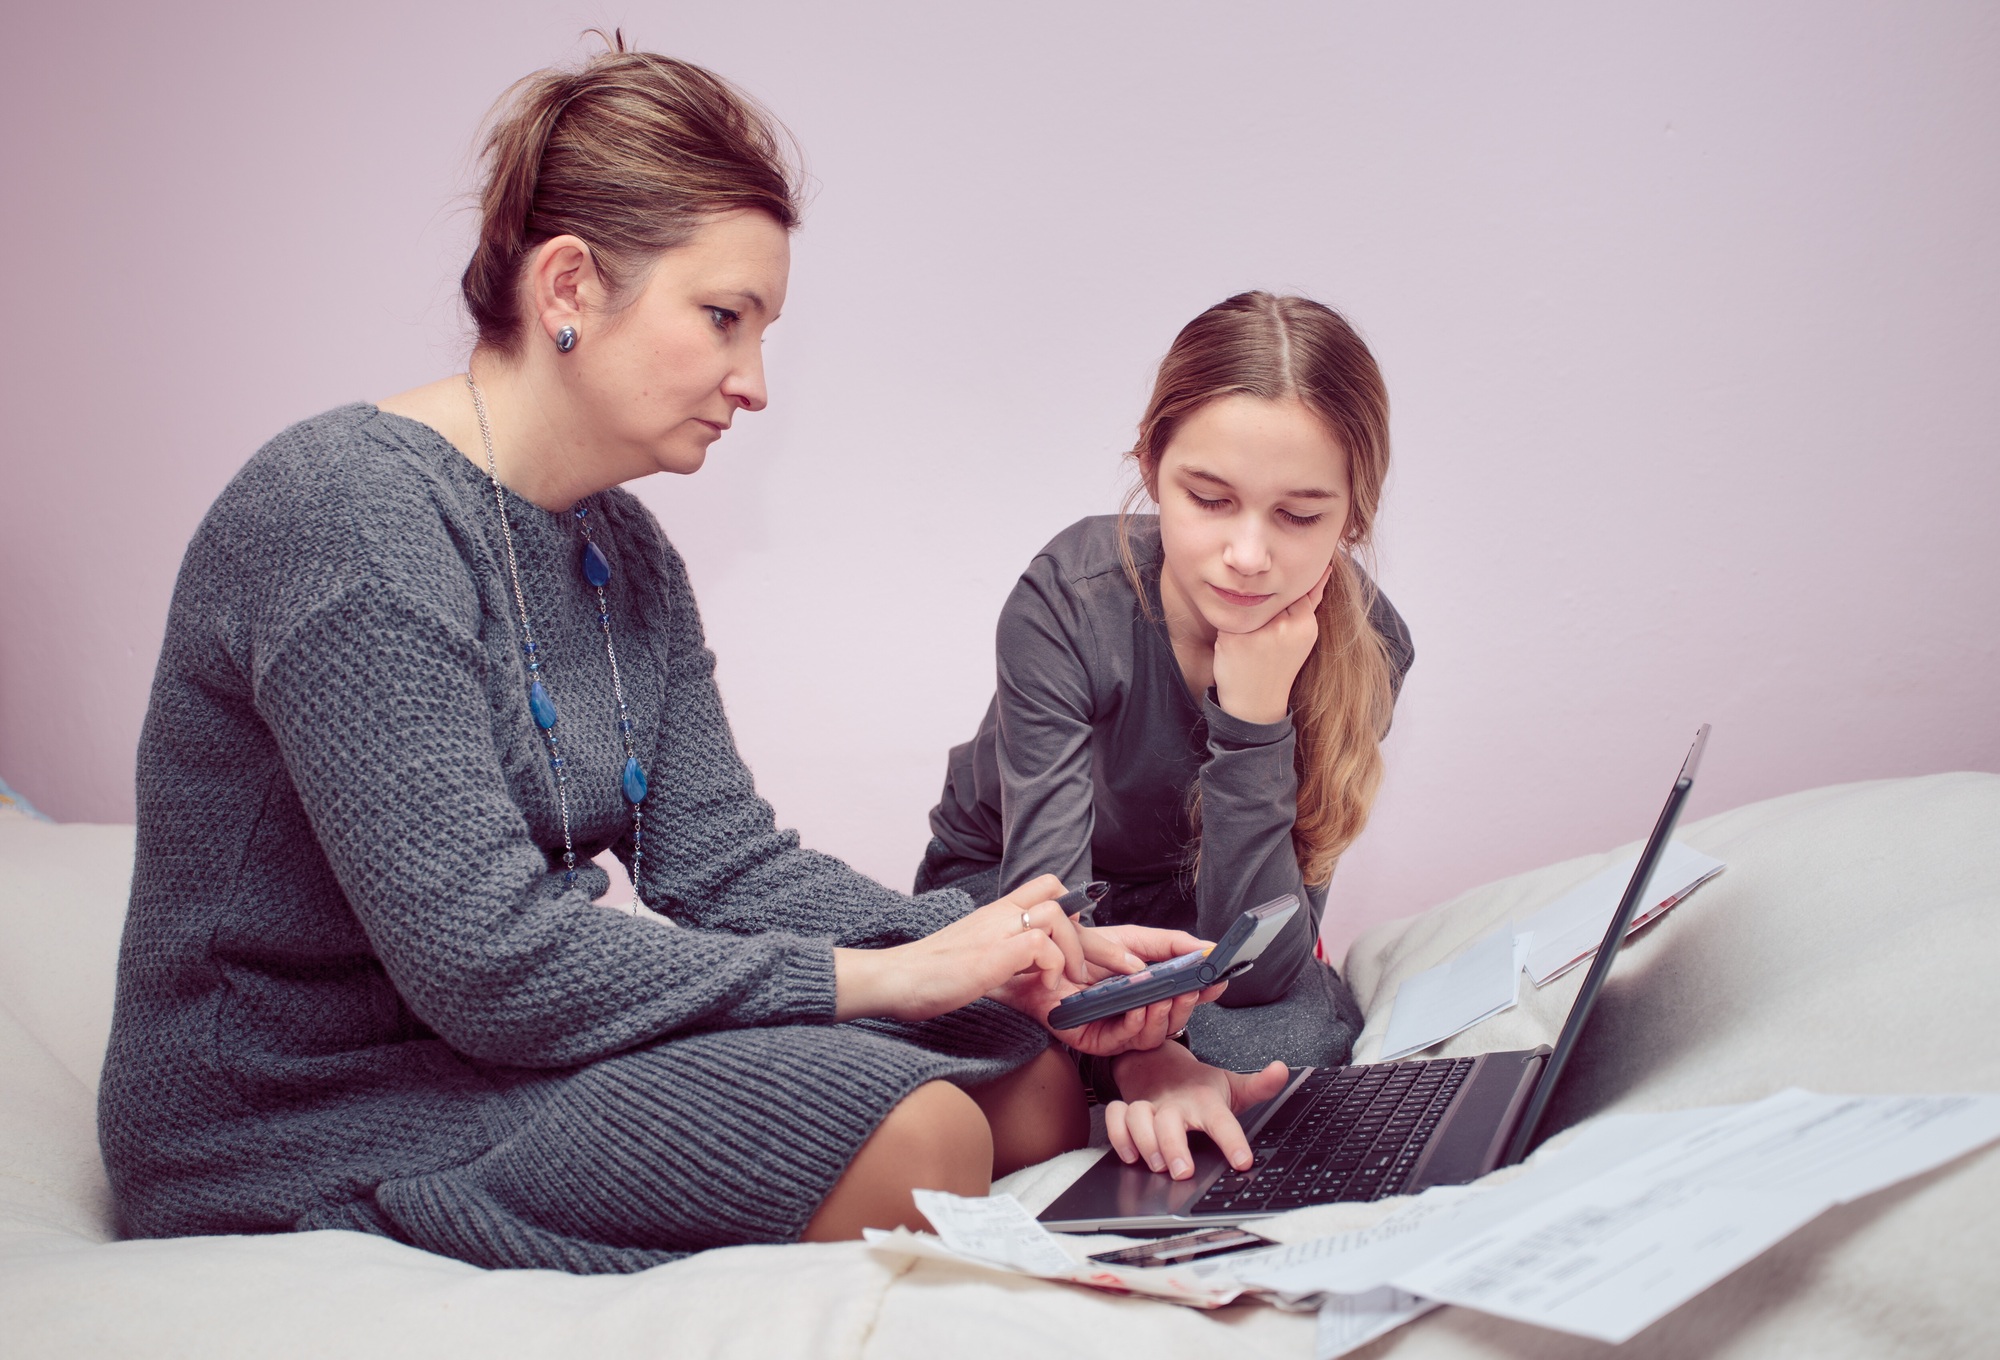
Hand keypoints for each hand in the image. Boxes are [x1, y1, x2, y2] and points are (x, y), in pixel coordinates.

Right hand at [834, 875, 1079, 1021]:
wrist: (895, 979)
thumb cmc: (931, 975)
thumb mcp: (977, 953)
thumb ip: (1006, 950)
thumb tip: (1036, 962)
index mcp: (996, 912)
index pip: (1047, 888)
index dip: (1074, 909)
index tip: (1083, 939)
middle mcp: (1000, 913)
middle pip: (1063, 901)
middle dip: (1097, 937)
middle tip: (1121, 964)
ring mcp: (997, 930)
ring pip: (1057, 915)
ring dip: (1076, 951)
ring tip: (1072, 981)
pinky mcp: (994, 953)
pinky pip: (1042, 945)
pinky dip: (1055, 966)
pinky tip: (1048, 986)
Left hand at [989, 923, 1228, 1054]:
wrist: (1040, 959)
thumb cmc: (1081, 950)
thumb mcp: (1132, 939)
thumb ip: (1170, 944)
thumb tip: (1207, 949)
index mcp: (1150, 992)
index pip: (1185, 998)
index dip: (1204, 992)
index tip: (1220, 980)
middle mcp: (1139, 1014)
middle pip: (1175, 1020)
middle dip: (1188, 1005)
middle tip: (1195, 988)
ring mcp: (1120, 1030)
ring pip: (1155, 1034)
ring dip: (1164, 1014)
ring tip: (1168, 994)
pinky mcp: (1098, 1042)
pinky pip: (1125, 1040)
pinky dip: (1136, 1023)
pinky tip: (1139, 1007)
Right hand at [1104, 1043, 1290, 1179]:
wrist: (1159, 1063)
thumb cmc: (1199, 1085)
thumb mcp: (1232, 1085)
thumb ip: (1259, 1085)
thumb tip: (1281, 1070)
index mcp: (1205, 1100)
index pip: (1221, 1120)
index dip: (1232, 1141)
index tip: (1242, 1162)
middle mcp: (1175, 1103)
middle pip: (1169, 1120)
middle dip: (1174, 1146)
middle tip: (1183, 1171)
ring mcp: (1149, 1105)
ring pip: (1138, 1117)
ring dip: (1143, 1142)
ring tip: (1156, 1165)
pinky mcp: (1128, 1107)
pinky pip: (1115, 1117)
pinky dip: (1117, 1134)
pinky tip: (1129, 1154)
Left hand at [1211, 561, 1331, 724]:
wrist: (1255, 705)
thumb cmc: (1278, 666)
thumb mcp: (1302, 635)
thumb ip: (1310, 602)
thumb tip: (1323, 568)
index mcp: (1305, 625)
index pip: (1294, 590)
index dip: (1284, 598)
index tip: (1279, 614)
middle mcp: (1283, 627)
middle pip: (1269, 597)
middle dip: (1263, 610)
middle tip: (1264, 640)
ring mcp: (1257, 633)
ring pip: (1247, 607)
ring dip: (1245, 620)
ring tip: (1252, 647)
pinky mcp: (1232, 638)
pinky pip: (1227, 619)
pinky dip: (1228, 631)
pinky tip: (1237, 651)